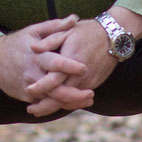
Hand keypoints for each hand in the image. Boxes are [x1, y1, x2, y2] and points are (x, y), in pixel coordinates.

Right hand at [0, 16, 93, 112]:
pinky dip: (58, 104)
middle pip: (55, 90)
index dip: (70, 67)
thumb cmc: (17, 42)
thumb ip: (56, 26)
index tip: (85, 68)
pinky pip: (44, 104)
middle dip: (75, 94)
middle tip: (91, 93)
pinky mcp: (25, 97)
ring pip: (51, 100)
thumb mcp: (34, 30)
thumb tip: (75, 18)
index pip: (55, 64)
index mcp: (36, 57)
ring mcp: (28, 88)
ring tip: (87, 100)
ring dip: (70, 103)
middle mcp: (32, 74)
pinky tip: (73, 103)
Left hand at [24, 7, 141, 116]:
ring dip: (54, 107)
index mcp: (71, 60)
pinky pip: (78, 98)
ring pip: (70, 101)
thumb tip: (33, 48)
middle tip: (30, 109)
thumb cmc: (87, 31)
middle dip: (45, 106)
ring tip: (38, 110)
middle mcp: (80, 75)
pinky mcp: (93, 84)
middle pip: (61, 96)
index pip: (54, 79)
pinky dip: (66, 104)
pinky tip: (55, 105)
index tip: (28, 89)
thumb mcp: (67, 31)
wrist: (113, 37)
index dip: (40, 86)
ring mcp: (88, 82)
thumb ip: (50, 41)